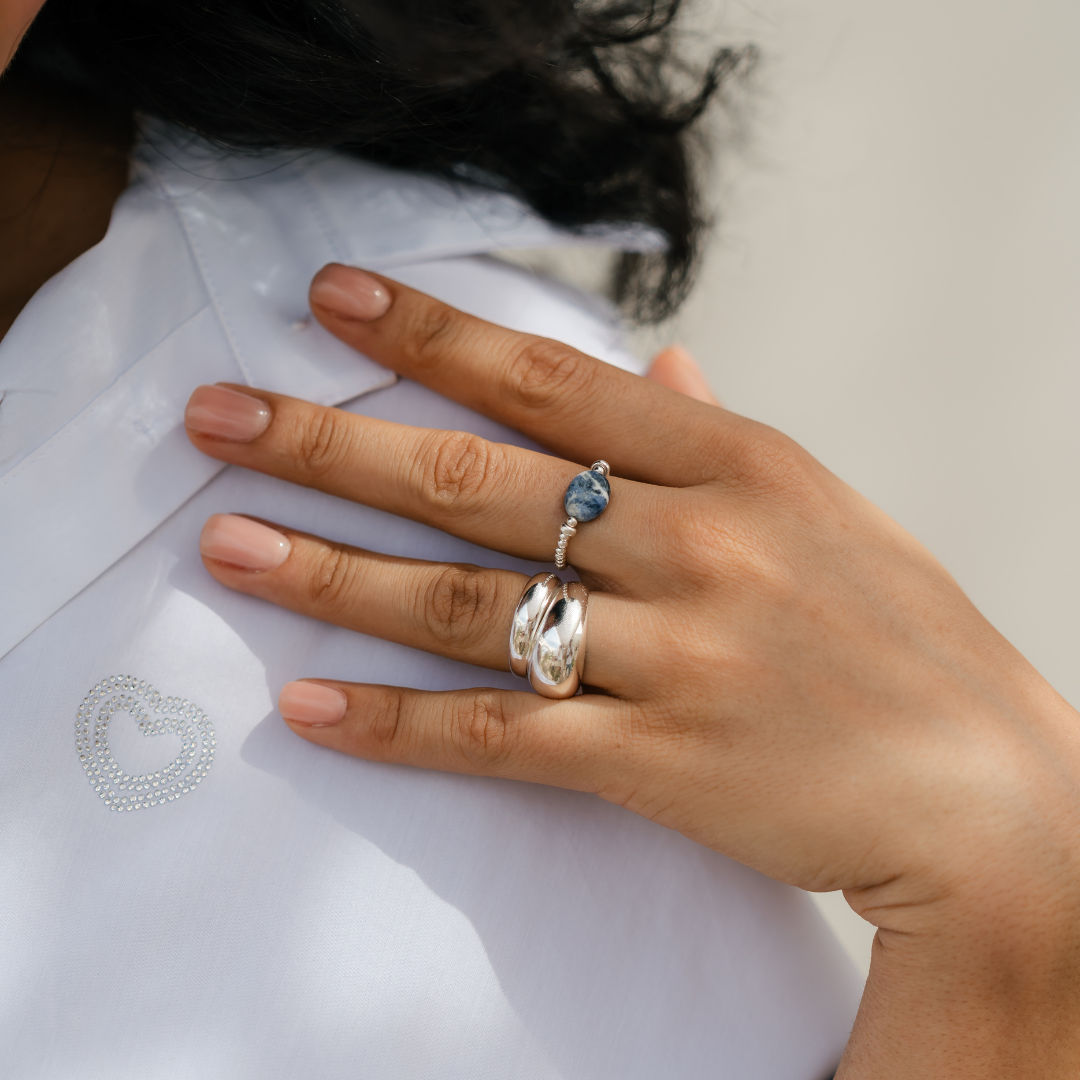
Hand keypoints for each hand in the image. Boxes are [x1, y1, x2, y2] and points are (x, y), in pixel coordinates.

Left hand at [184, 263, 1079, 1076]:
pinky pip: (506, 737)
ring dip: (335, 576)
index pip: (555, 379)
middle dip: (335, 442)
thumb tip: (662, 369)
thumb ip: (722, 439)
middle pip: (480, 480)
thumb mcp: (824, 509)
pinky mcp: (664, 764)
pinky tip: (312, 710)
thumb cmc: (901, 636)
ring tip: (230, 548)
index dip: (434, 334)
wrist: (984, 783)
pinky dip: (402, 726)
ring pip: (468, 605)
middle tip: (220, 417)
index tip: (332, 300)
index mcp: (740, 466)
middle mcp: (699, 545)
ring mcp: (679, 656)